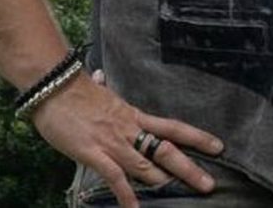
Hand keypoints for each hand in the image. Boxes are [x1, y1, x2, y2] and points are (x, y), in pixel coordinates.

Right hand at [30, 74, 224, 207]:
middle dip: (189, 168)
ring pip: (145, 166)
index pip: (173, 127)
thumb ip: (104, 92)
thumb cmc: (73, 90)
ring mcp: (113, 142)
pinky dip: (126, 195)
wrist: (54, 86)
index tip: (218, 146)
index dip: (197, 137)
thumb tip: (99, 77)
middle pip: (166, 149)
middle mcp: (129, 129)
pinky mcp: (93, 153)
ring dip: (163, 182)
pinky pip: (114, 177)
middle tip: (209, 183)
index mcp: (134, 115)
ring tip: (182, 195)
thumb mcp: (98, 92)